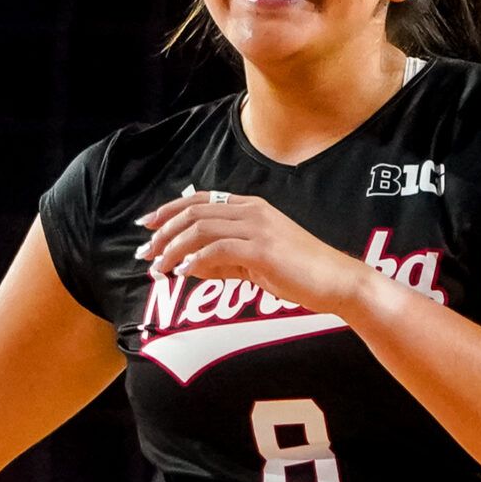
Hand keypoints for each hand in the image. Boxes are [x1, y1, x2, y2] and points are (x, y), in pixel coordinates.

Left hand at [135, 189, 358, 312]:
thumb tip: (188, 263)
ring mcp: (258, 227)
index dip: (169, 210)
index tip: (147, 225)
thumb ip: (222, 259)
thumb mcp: (254, 262)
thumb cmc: (298, 273)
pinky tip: (182, 272)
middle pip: (193, 212)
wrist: (335, 281)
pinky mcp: (262, 249)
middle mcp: (251, 210)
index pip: (200, 201)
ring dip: (173, 248)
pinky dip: (194, 260)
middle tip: (144, 252)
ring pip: (200, 229)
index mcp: (250, 207)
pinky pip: (217, 249)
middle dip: (163, 232)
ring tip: (158, 268)